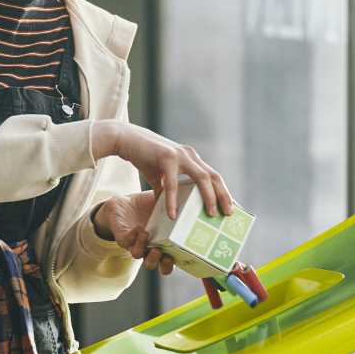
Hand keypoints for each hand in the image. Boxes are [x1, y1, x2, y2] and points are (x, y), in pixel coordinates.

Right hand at [91, 121, 233, 219]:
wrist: (125, 139)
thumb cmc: (143, 157)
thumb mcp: (160, 175)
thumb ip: (167, 189)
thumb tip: (169, 211)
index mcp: (191, 158)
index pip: (213, 176)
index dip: (222, 191)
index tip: (229, 207)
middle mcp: (190, 155)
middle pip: (214, 176)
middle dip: (223, 195)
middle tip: (229, 213)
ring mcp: (180, 155)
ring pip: (202, 178)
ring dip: (209, 196)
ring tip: (211, 214)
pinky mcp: (167, 157)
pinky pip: (173, 183)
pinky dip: (173, 200)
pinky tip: (173, 214)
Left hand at [91, 192, 176, 276]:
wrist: (124, 202)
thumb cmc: (148, 205)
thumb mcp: (165, 205)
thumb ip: (177, 205)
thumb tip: (193, 199)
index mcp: (161, 244)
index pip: (168, 262)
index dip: (172, 264)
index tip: (178, 255)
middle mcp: (148, 247)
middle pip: (152, 264)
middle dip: (157, 261)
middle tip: (160, 251)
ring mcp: (134, 243)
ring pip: (137, 255)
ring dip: (142, 247)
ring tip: (147, 234)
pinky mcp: (123, 237)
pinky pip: (126, 242)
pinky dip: (133, 236)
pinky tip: (138, 227)